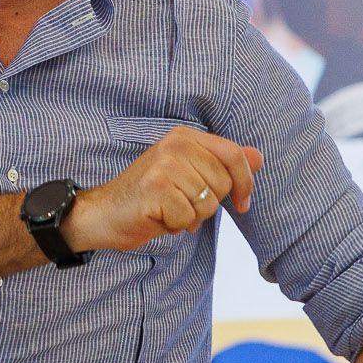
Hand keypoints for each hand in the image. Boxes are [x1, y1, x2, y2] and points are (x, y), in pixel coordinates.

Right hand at [66, 126, 261, 251]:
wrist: (103, 213)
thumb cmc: (149, 197)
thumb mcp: (189, 174)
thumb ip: (223, 164)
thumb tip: (258, 157)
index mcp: (185, 136)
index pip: (233, 156)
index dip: (245, 184)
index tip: (243, 204)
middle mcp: (175, 144)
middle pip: (222, 184)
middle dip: (207, 205)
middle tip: (180, 204)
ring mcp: (164, 164)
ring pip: (207, 204)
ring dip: (190, 217)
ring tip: (167, 210)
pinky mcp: (155, 188)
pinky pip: (187, 217)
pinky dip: (175, 226)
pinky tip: (157, 217)